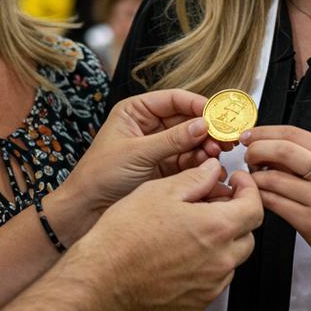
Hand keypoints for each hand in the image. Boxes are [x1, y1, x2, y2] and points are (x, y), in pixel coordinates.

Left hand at [68, 89, 225, 211]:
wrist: (85, 211)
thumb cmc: (99, 176)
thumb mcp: (137, 154)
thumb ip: (172, 139)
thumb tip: (203, 124)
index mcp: (136, 112)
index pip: (174, 100)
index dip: (198, 105)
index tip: (217, 116)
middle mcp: (149, 127)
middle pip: (187, 119)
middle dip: (207, 128)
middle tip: (225, 137)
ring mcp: (159, 148)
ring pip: (192, 141)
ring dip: (206, 147)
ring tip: (216, 155)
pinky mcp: (165, 169)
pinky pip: (189, 161)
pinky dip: (201, 164)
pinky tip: (210, 168)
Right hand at [83, 157, 263, 310]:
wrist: (103, 277)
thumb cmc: (125, 235)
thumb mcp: (160, 191)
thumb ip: (195, 179)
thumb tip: (212, 170)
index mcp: (216, 228)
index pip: (255, 207)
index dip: (248, 189)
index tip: (237, 182)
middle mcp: (220, 260)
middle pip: (247, 234)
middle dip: (236, 215)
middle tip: (214, 202)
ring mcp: (210, 285)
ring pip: (232, 259)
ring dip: (222, 242)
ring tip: (193, 229)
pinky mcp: (197, 302)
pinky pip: (214, 281)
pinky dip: (208, 265)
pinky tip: (183, 253)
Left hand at [241, 126, 310, 287]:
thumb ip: (303, 156)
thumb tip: (264, 144)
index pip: (292, 133)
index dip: (264, 132)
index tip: (248, 136)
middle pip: (282, 151)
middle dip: (256, 150)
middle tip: (248, 157)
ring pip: (273, 178)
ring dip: (254, 176)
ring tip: (253, 178)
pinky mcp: (309, 221)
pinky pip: (273, 202)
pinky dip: (259, 195)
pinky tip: (258, 194)